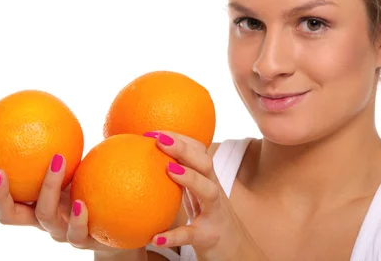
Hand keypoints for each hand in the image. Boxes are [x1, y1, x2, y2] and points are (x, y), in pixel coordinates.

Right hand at [0, 155, 124, 254]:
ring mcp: (58, 231)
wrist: (114, 223)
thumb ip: (59, 145)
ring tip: (56, 161)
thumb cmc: (88, 187)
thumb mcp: (73, 165)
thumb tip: (49, 109)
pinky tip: (82, 204)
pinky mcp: (81, 239)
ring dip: (48, 187)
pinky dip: (78, 218)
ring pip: (44, 215)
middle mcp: (38, 219)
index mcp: (29, 204)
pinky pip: (77, 232)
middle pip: (7, 214)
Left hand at [143, 131, 266, 260]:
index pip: (199, 151)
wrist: (236, 252)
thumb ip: (179, 178)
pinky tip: (155, 237)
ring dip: (190, 178)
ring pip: (209, 191)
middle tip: (158, 140)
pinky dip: (175, 236)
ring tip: (167, 170)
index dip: (180, 138)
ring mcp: (215, 213)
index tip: (154, 131)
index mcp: (208, 180)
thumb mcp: (195, 196)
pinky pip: (193, 234)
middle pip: (206, 163)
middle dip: (184, 148)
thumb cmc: (208, 219)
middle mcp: (214, 192)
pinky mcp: (210, 236)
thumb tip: (144, 161)